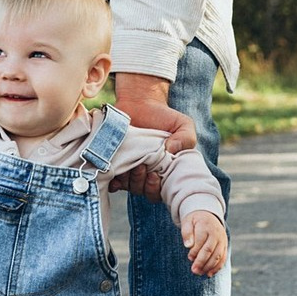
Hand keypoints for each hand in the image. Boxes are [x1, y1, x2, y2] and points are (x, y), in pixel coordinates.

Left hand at [108, 72, 195, 200]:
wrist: (140, 102)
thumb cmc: (163, 117)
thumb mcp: (182, 125)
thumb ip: (186, 138)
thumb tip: (172, 151)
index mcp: (163, 171)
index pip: (159, 193)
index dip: (155, 189)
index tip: (154, 176)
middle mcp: (146, 174)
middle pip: (142, 191)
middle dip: (141, 183)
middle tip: (142, 166)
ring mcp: (129, 169)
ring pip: (127, 186)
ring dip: (128, 179)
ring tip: (130, 164)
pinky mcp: (114, 162)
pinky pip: (110, 180)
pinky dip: (112, 179)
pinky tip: (114, 169)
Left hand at [182, 210, 227, 275]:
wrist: (208, 216)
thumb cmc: (195, 221)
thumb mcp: (188, 222)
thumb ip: (186, 233)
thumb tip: (188, 246)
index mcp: (206, 226)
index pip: (201, 240)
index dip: (195, 251)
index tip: (189, 258)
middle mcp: (216, 233)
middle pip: (210, 250)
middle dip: (201, 262)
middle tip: (194, 271)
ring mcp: (222, 240)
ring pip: (217, 256)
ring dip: (208, 267)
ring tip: (199, 273)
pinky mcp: (225, 246)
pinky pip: (223, 258)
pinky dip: (217, 267)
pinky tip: (209, 274)